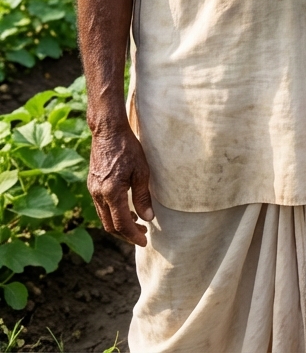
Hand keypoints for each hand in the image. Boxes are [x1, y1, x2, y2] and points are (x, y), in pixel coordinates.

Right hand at [88, 123, 154, 246]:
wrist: (108, 131)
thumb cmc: (128, 148)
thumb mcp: (141, 171)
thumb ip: (143, 197)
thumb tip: (148, 218)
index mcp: (111, 193)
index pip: (121, 224)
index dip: (133, 235)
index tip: (144, 240)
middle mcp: (98, 195)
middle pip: (110, 225)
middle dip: (126, 233)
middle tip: (142, 235)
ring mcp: (92, 190)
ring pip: (104, 217)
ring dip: (119, 224)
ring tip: (137, 223)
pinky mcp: (92, 184)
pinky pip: (101, 206)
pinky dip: (113, 213)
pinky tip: (125, 209)